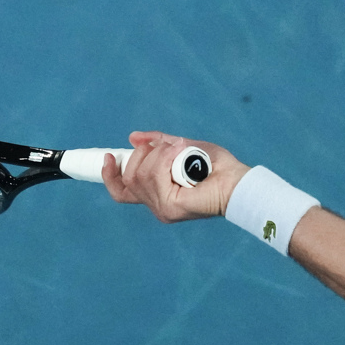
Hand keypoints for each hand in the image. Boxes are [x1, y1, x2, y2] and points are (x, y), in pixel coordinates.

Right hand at [101, 130, 249, 223]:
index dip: (109, 175)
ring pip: (140, 174)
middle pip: (129, 178)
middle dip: (142, 154)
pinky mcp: (170, 207)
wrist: (236, 180)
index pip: (121, 192)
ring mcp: (162, 208)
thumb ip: (159, 143)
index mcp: (156, 194)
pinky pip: (155, 176)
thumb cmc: (215, 166)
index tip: (108, 156)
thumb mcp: (182, 147)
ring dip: (159, 154)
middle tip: (167, 146)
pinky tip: (179, 153)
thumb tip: (134, 137)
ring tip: (179, 148)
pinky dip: (165, 159)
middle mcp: (156, 204)